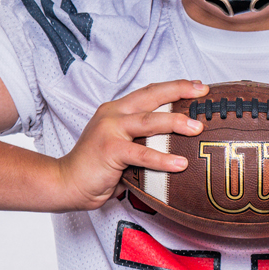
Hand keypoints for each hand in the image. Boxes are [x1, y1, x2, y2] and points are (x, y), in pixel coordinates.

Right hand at [53, 80, 208, 212]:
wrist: (66, 183)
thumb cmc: (95, 170)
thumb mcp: (122, 149)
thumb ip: (142, 144)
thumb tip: (174, 150)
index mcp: (116, 111)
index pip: (149, 93)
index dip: (173, 87)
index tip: (196, 86)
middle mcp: (113, 114)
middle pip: (151, 96)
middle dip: (179, 91)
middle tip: (202, 91)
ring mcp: (110, 130)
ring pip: (149, 121)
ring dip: (176, 122)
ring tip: (197, 128)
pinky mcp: (109, 149)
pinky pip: (142, 153)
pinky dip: (162, 158)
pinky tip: (180, 163)